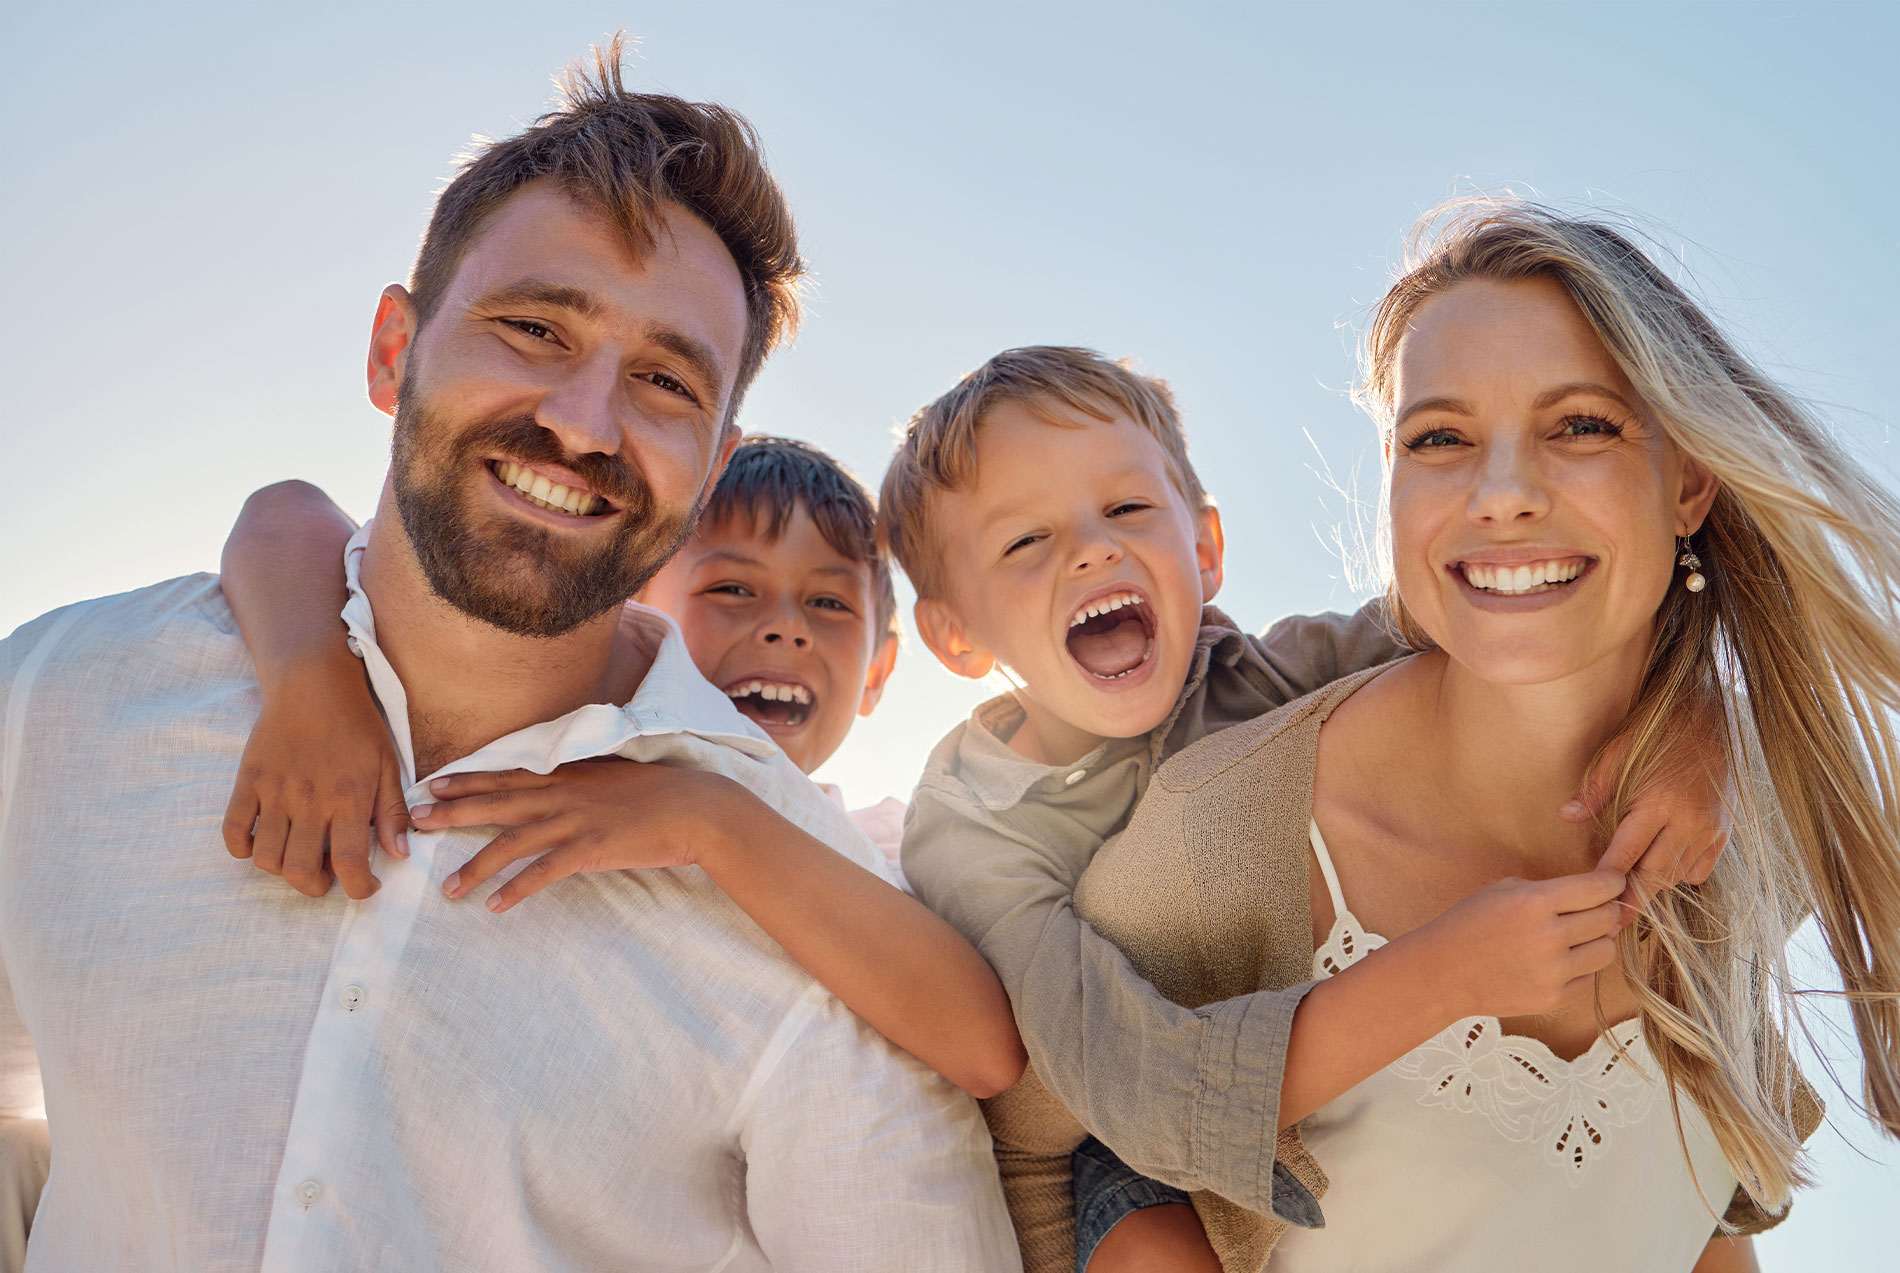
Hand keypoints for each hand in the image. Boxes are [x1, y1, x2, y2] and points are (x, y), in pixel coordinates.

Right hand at [222, 643, 408, 898]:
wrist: (313, 684)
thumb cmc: (357, 725)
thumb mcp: (388, 765)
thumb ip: (391, 812)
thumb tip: (399, 855)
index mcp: (349, 798)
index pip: (351, 864)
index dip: (359, 889)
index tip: (365, 888)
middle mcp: (310, 801)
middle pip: (301, 871)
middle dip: (317, 886)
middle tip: (328, 875)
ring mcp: (274, 792)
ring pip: (267, 858)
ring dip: (282, 870)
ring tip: (299, 857)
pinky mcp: (247, 782)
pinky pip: (233, 831)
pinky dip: (243, 848)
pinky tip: (262, 841)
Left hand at [415, 758, 751, 912]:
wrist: (696, 808)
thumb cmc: (658, 794)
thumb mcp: (613, 776)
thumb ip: (580, 780)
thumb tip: (556, 786)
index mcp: (568, 774)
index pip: (507, 775)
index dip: (468, 781)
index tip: (433, 786)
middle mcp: (564, 793)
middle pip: (497, 803)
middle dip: (453, 813)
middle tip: (415, 822)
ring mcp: (576, 820)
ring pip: (513, 842)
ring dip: (477, 867)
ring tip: (448, 889)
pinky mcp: (591, 849)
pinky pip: (544, 872)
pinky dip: (517, 890)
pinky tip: (496, 906)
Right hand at [1407, 869, 1625, 1020]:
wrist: (1442, 972)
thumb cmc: (1469, 924)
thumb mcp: (1504, 890)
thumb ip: (1550, 890)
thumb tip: (1596, 898)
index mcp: (1535, 902)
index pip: (1599, 888)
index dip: (1613, 883)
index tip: (1614, 883)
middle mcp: (1549, 936)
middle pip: (1608, 919)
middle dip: (1606, 911)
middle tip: (1594, 910)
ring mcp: (1552, 971)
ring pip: (1606, 951)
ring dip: (1598, 941)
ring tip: (1578, 938)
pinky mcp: (1553, 998)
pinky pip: (1589, 979)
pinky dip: (1580, 968)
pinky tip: (1558, 961)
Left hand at [1563, 692, 1731, 920]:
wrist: (1713, 719)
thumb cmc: (1657, 733)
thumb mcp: (1618, 753)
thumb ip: (1595, 790)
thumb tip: (1566, 816)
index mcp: (1659, 802)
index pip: (1626, 853)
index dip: (1607, 879)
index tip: (1591, 900)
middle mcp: (1689, 821)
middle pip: (1655, 874)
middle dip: (1632, 899)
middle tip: (1610, 922)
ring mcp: (1711, 830)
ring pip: (1677, 875)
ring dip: (1652, 886)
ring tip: (1628, 898)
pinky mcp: (1725, 832)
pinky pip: (1700, 869)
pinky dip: (1679, 875)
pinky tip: (1660, 870)